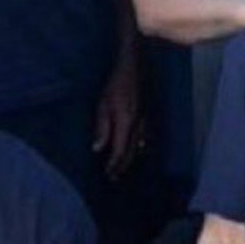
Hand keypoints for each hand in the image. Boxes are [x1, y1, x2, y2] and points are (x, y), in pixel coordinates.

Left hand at [93, 50, 141, 178]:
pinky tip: (136, 148)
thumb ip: (101, 128)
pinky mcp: (147, 114)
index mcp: (126, 123)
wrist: (134, 67)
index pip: (120, 151)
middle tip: (113, 176)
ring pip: (139, 146)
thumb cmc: (115, 84)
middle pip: (131, 152)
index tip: (108, 174)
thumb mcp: (103, 105)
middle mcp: (138, 125)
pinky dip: (138, 147)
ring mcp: (145, 119)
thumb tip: (97, 149)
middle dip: (122, 165)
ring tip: (122, 166)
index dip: (114, 165)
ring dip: (130, 158)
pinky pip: (144, 136)